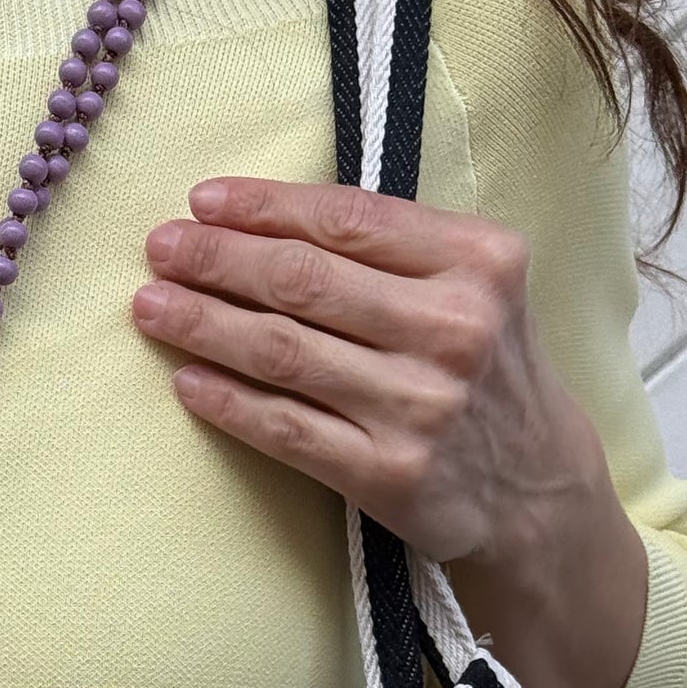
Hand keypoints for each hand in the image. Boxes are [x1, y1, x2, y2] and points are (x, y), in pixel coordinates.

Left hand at [133, 176, 647, 687]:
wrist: (534, 486)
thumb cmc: (483, 368)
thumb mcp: (474, 287)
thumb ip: (395, 248)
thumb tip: (264, 218)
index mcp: (478, 263)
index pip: (348, 219)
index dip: (264, 207)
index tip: (202, 201)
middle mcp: (454, 330)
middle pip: (305, 281)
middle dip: (218, 258)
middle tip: (160, 248)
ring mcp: (420, 407)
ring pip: (285, 352)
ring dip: (204, 324)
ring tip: (152, 306)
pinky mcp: (389, 474)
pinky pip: (286, 429)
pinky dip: (228, 402)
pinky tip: (186, 379)